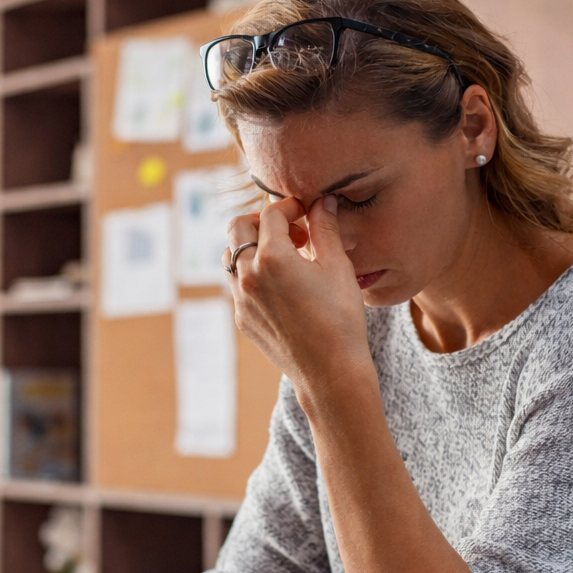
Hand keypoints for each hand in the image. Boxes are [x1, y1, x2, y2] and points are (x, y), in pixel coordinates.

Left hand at [227, 195, 374, 412]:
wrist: (330, 372)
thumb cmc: (341, 318)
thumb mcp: (337, 267)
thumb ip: (325, 228)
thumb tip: (322, 201)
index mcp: (272, 257)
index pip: (270, 213)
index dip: (289, 207)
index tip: (305, 213)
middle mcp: (248, 275)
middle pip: (238, 227)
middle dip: (262, 221)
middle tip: (291, 231)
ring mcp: (240, 299)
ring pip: (231, 256)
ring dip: (252, 247)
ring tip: (284, 258)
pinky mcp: (241, 318)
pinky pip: (237, 285)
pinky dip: (252, 274)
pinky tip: (281, 286)